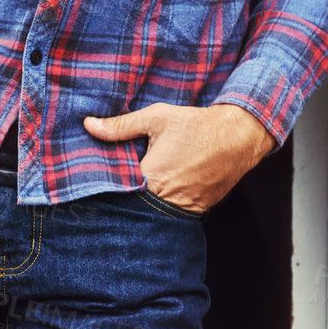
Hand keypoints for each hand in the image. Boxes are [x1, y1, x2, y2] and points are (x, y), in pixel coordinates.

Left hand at [81, 102, 277, 213]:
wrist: (238, 137)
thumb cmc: (196, 126)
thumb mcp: (157, 118)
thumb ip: (121, 125)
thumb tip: (89, 125)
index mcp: (152, 177)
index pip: (117, 189)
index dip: (103, 184)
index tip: (89, 179)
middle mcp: (166, 199)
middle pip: (132, 203)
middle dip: (119, 195)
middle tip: (105, 185)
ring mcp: (184, 208)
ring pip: (151, 210)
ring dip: (140, 201)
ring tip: (128, 189)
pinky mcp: (197, 210)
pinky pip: (170, 210)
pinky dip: (161, 202)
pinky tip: (154, 191)